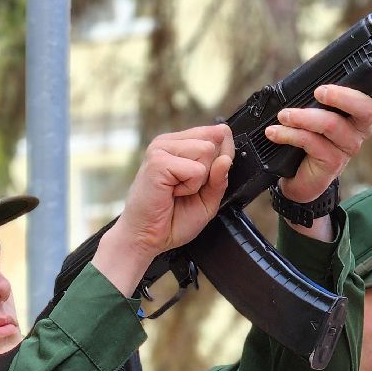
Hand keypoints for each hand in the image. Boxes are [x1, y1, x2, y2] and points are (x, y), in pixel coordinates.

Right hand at [92, 124, 231, 295]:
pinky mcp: (158, 161)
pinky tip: (171, 193)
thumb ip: (220, 178)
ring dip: (199, 180)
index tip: (204, 180)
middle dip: (210, 171)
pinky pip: (196, 170)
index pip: (218, 133)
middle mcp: (169, 142)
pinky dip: (190, 187)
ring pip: (207, 151)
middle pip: (215, 140)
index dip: (222, 157)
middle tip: (185, 189)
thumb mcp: (207, 199)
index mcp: (180, 145)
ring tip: (177, 191)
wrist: (146, 238)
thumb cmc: (171, 220)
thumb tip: (225, 158)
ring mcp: (161, 148)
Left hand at [265, 64, 371, 203]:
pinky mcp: (333, 162)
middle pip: (365, 108)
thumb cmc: (306, 143)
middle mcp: (359, 130)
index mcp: (357, 114)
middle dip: (342, 96)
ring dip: (303, 117)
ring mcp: (348, 147)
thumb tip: (306, 80)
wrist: (296, 180)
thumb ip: (318, 99)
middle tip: (319, 91)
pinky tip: (275, 132)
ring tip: (283, 115)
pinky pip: (312, 142)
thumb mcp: (313, 115)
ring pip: (332, 124)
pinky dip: (290, 134)